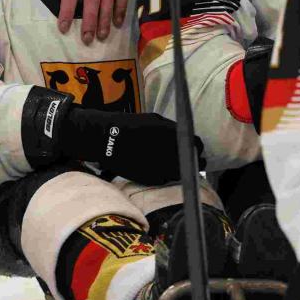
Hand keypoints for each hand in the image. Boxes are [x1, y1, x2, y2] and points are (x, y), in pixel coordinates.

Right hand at [20, 88, 203, 186]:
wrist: (102, 137)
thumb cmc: (129, 126)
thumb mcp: (152, 120)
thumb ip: (171, 129)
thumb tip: (190, 140)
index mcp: (166, 131)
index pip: (194, 143)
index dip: (197, 149)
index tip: (196, 151)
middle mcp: (162, 147)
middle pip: (189, 159)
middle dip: (193, 161)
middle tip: (191, 162)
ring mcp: (154, 162)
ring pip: (178, 171)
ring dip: (181, 170)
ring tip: (176, 168)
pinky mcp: (145, 174)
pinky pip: (163, 178)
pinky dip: (166, 177)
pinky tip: (161, 173)